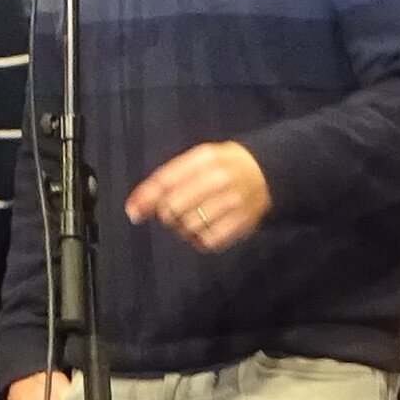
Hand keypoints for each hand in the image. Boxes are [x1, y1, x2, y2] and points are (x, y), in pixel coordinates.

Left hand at [121, 141, 272, 252]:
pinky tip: (203, 231)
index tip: (134, 213)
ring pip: (189, 226)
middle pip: (173, 207)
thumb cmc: (222, 167)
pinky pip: (208, 241)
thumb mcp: (197, 161)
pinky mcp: (242, 222)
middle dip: (167, 214)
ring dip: (183, 229)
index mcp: (204, 158)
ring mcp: (232, 201)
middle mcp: (218, 178)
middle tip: (174, 213)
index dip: (145, 199)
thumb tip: (133, 209)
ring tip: (192, 220)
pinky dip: (200, 240)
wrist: (265, 172)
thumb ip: (165, 180)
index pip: (166, 181)